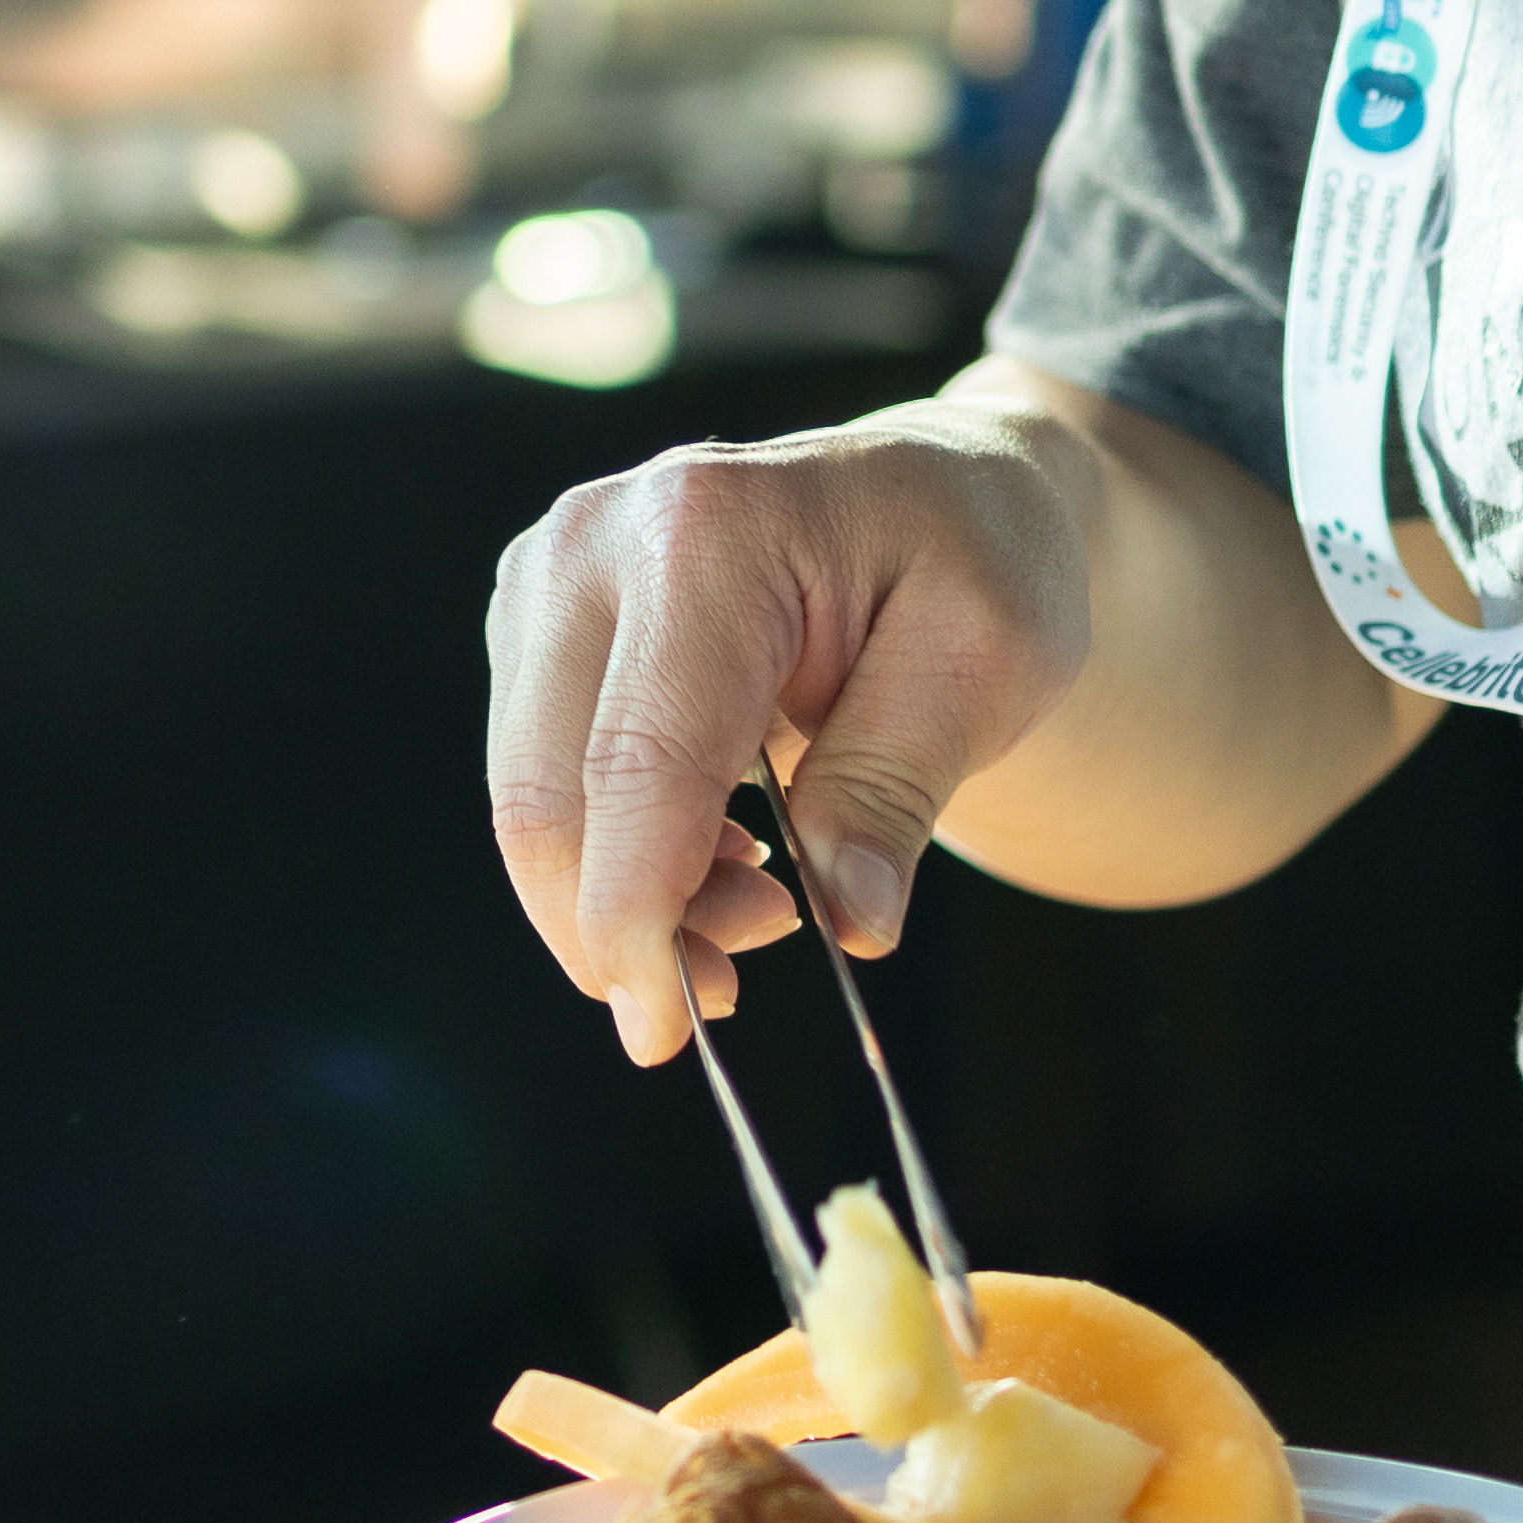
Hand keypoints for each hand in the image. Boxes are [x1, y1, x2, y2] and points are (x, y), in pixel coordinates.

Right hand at [479, 388, 1100, 1064]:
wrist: (941, 490)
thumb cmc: (975, 559)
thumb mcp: (990, 663)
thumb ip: (898, 787)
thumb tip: (850, 922)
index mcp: (707, 530)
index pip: (641, 762)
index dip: (638, 915)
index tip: (662, 1031)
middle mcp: (594, 538)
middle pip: (549, 790)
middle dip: (626, 923)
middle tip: (737, 982)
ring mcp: (549, 574)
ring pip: (532, 798)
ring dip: (628, 896)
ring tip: (761, 911)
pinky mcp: (537, 620)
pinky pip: (543, 776)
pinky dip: (618, 852)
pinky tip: (721, 858)